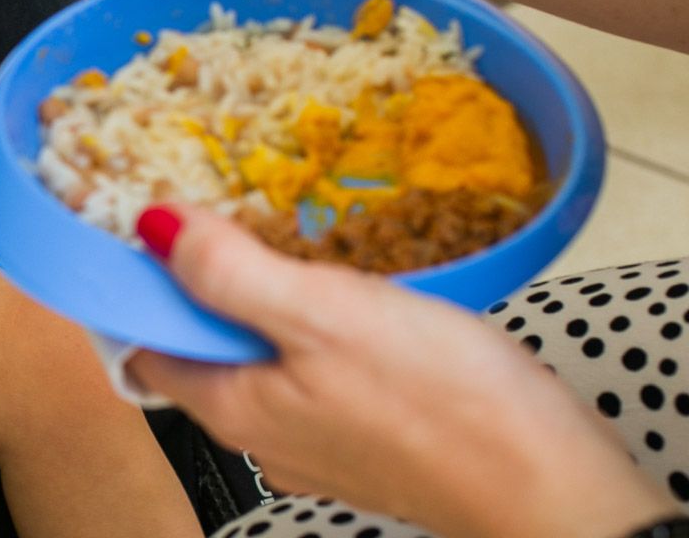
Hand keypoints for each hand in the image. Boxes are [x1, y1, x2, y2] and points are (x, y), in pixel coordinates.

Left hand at [125, 206, 675, 537]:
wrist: (556, 486)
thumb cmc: (446, 406)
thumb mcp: (324, 314)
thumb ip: (229, 272)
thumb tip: (152, 224)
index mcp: (231, 406)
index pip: (141, 339)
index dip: (132, 276)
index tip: (139, 212)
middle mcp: (262, 431)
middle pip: (199, 341)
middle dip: (199, 275)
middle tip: (215, 202)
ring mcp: (317, 436)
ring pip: (261, 350)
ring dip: (261, 292)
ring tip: (279, 230)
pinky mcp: (370, 430)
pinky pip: (316, 365)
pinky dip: (315, 320)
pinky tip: (343, 284)